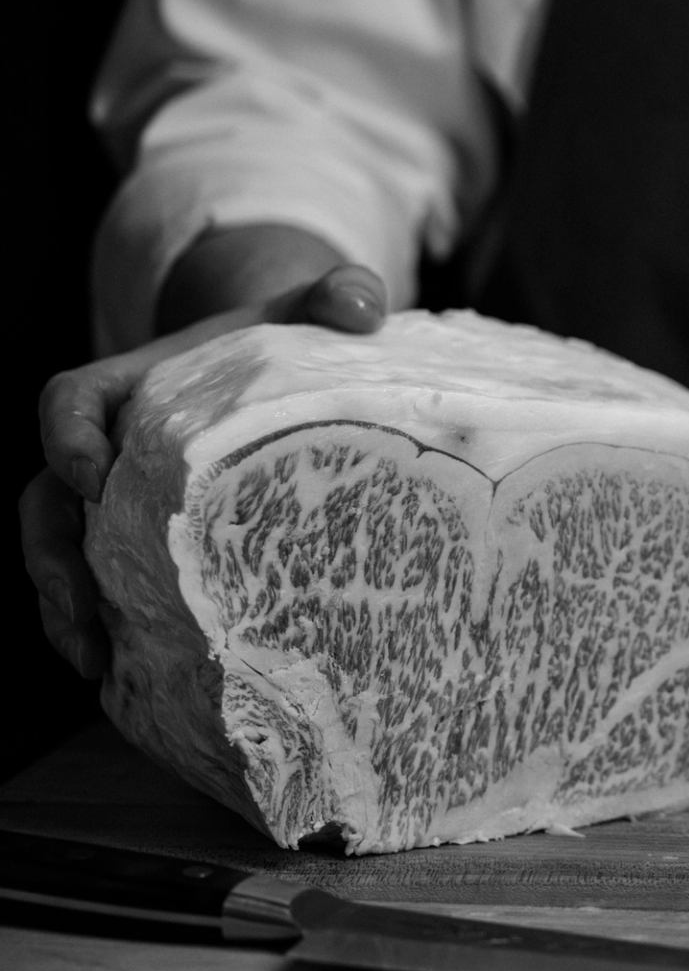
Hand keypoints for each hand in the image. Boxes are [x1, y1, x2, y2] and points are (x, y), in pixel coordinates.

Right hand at [22, 262, 387, 677]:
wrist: (276, 370)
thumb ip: (338, 295)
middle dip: (52, 559)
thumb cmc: (284, 340)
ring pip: (61, 552)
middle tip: (79, 612)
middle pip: (45, 500)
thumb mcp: (308, 310)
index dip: (67, 439)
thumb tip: (362, 303)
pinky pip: (102, 582)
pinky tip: (124, 675)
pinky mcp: (139, 539)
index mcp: (127, 386)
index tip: (90, 477)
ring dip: (66, 609)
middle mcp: (105, 446)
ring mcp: (115, 500)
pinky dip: (105, 623)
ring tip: (92, 663)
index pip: (69, 403)